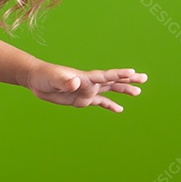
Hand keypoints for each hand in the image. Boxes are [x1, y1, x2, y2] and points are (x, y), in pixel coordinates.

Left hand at [26, 64, 146, 112]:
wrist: (36, 79)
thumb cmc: (45, 76)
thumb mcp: (54, 79)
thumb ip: (65, 81)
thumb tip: (75, 83)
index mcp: (85, 78)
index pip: (105, 76)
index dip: (118, 74)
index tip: (133, 72)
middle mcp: (89, 83)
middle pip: (112, 81)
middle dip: (127, 80)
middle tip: (144, 78)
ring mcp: (86, 91)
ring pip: (109, 90)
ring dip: (122, 90)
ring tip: (137, 92)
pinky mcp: (81, 99)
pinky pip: (99, 102)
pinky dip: (110, 105)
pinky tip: (119, 109)